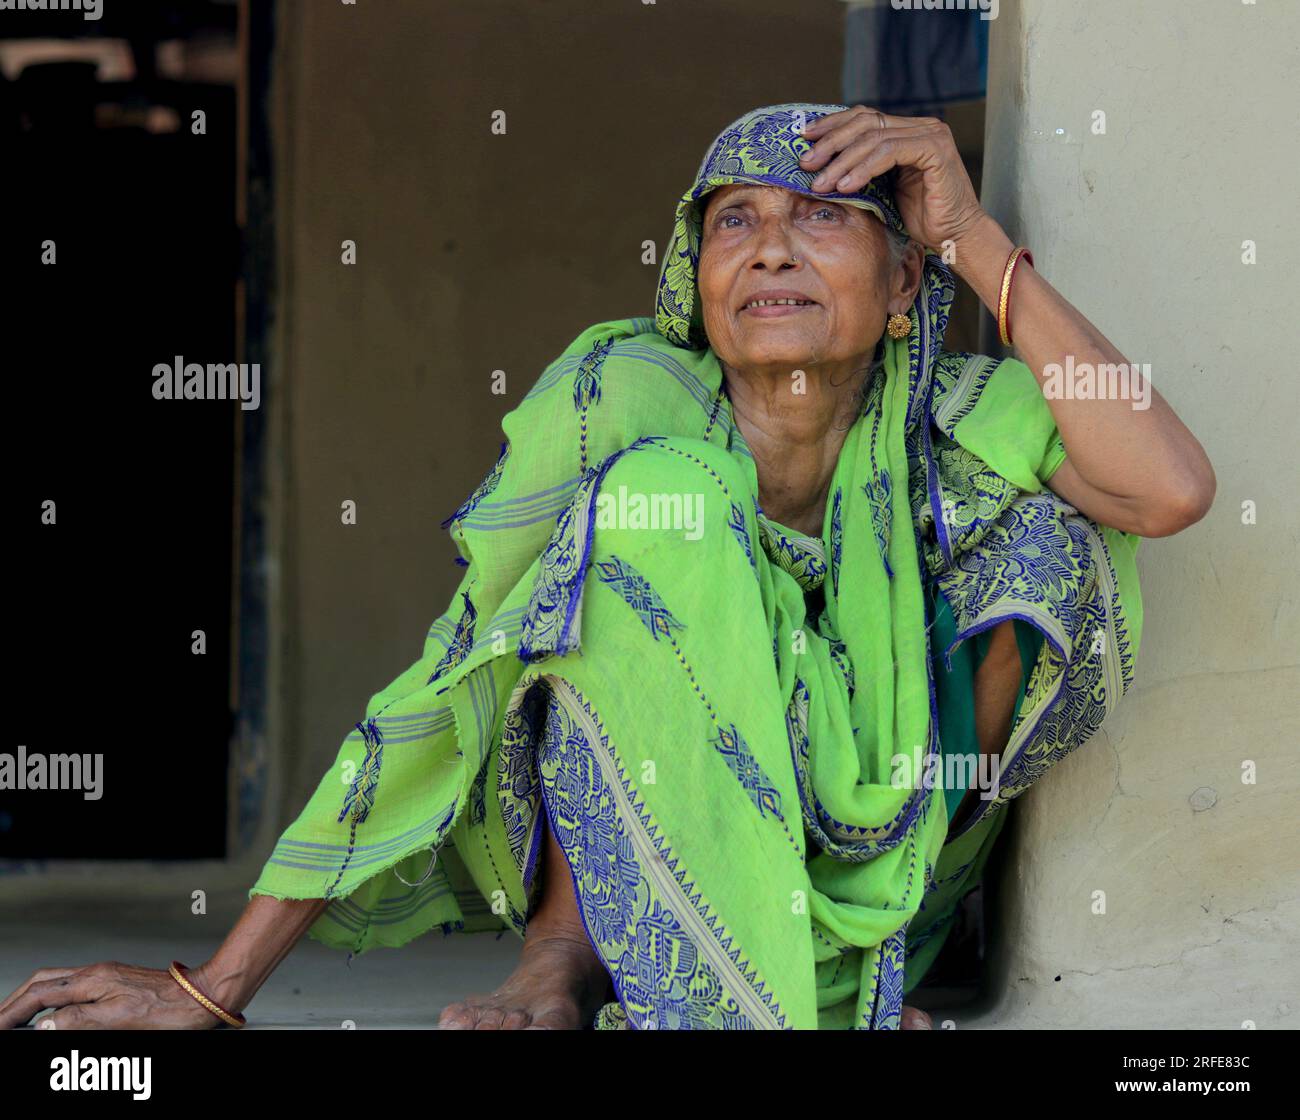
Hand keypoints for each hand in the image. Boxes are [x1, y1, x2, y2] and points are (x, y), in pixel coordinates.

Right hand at [0, 961, 223, 1029]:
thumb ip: (78, 1019)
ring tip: (17, 1017)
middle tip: (0, 1022)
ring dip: (33, 999)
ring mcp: (108, 977)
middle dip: (15, 1002)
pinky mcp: (117, 982)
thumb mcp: (119, 1019)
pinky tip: (55, 1010)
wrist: (202, 996)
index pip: (39, 995)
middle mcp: (97, 974)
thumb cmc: (170, 1010)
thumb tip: (44, 1025)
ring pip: (58, 983)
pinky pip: (75, 987)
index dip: (12, 1012)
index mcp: (93, 981)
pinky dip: (55, 999)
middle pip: (43, 983)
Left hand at [799, 105, 987, 252]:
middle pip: (865, 121)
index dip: (832, 124)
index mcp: (907, 130)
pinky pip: (889, 151)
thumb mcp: (882, 188)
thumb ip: (862, 169)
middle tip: (805, 163)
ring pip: (873, 137)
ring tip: (821, 183)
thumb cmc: (919, 218)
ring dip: (841, 161)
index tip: (803, 138)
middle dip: (830, 142)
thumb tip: (820, 165)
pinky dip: (863, 168)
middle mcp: (920, 126)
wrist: (954, 236)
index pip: (863, 117)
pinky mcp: (935, 149)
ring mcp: (930, 134)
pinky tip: (845, 186)